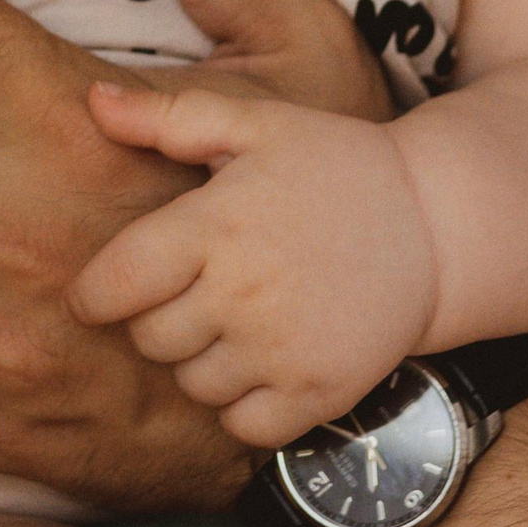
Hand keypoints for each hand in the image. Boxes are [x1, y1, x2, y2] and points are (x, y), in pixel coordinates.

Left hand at [72, 80, 438, 447]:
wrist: (434, 225)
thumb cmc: (334, 166)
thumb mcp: (256, 125)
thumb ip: (169, 117)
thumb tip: (93, 100)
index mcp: (215, 225)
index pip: (112, 285)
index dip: (94, 293)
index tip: (108, 287)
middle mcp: (243, 295)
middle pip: (148, 340)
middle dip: (155, 318)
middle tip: (192, 289)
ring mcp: (283, 351)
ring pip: (191, 385)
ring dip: (199, 359)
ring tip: (234, 318)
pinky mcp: (318, 394)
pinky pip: (242, 426)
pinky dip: (242, 403)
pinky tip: (261, 359)